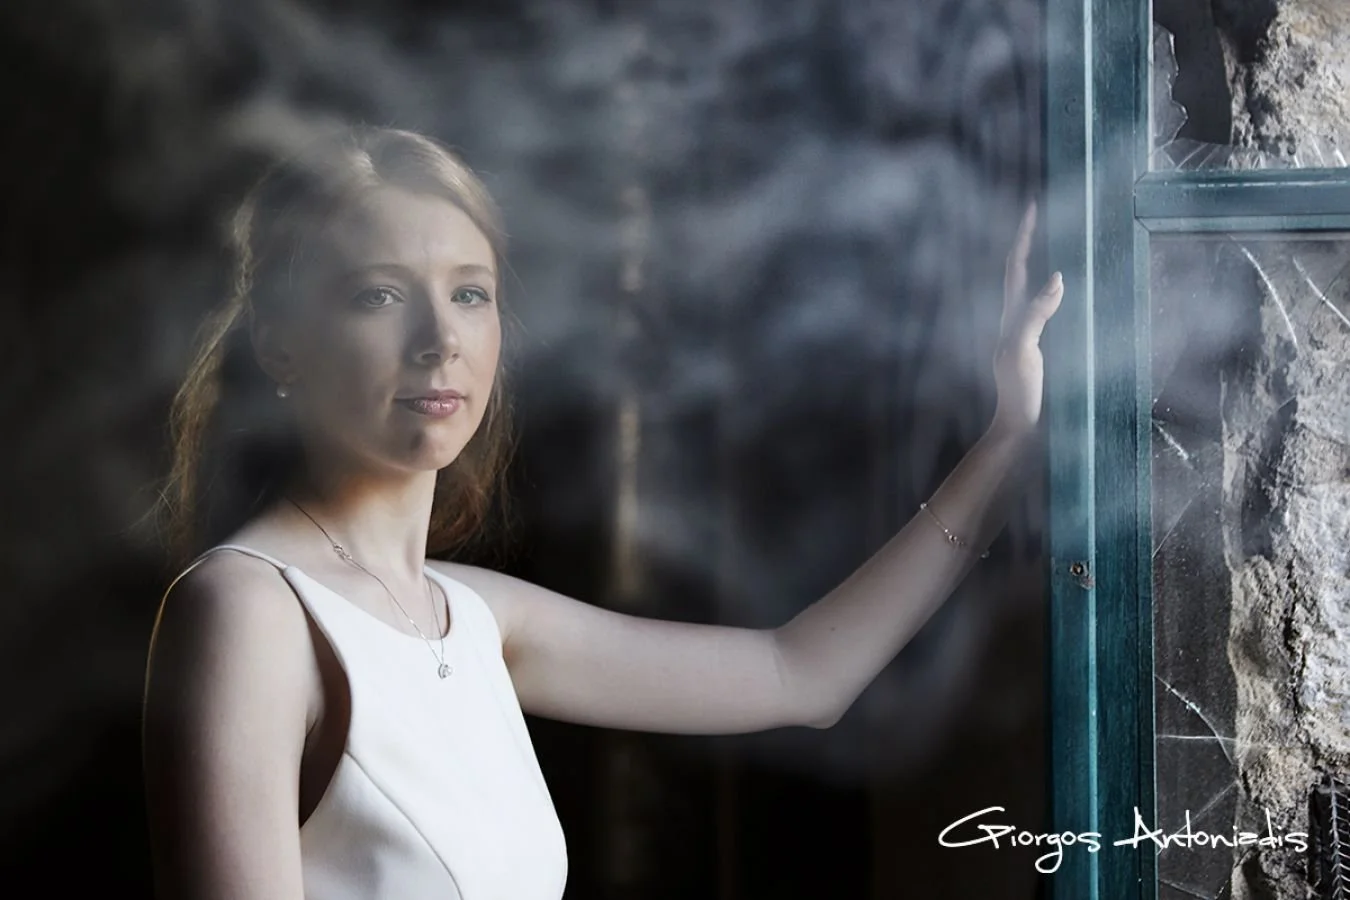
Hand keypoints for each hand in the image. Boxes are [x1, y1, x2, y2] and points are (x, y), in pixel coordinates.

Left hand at [990, 201, 1063, 438]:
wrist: (1017, 426)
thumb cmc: (1019, 392)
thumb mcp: (1024, 351)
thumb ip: (1036, 315)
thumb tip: (1057, 277)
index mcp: (1011, 316)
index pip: (1015, 266)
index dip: (1023, 236)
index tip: (1032, 206)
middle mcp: (1014, 319)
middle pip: (1019, 271)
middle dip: (1029, 241)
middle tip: (1042, 214)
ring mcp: (1024, 332)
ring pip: (1029, 288)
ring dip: (1038, 262)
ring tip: (1054, 240)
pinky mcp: (1035, 346)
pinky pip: (1043, 308)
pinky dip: (1052, 291)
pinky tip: (1064, 291)